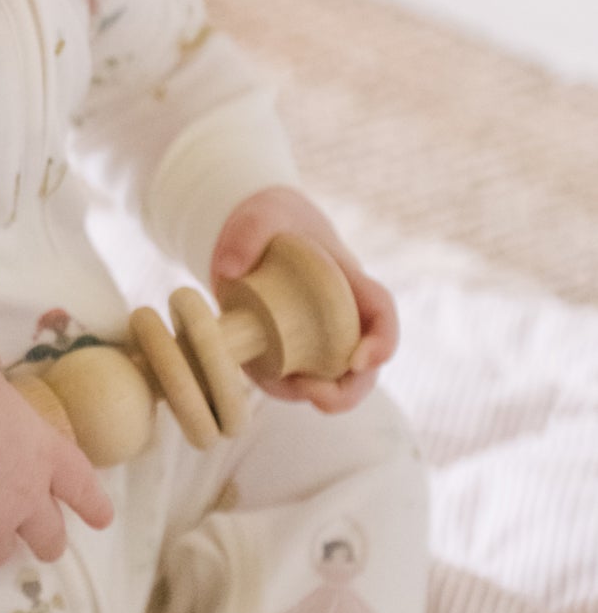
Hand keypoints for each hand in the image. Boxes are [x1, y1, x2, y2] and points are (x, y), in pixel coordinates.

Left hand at [209, 186, 397, 413]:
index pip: (381, 313)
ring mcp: (318, 339)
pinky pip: (293, 381)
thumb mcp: (258, 216)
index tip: (359, 360)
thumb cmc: (269, 222)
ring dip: (314, 396)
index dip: (382, 341)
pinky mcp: (288, 353)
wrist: (254, 235)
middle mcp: (342, 317)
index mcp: (348, 281)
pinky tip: (258, 377)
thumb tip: (229, 269)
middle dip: (349, 390)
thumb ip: (247, 232)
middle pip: (365, 365)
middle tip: (319, 396)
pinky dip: (282, 388)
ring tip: (283, 386)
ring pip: (333, 381)